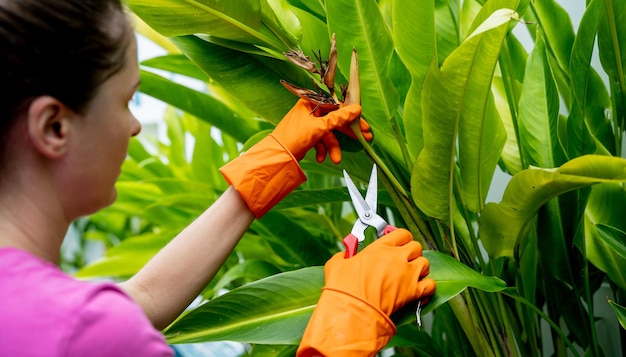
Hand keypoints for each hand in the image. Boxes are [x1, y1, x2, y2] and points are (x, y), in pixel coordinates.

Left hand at [271, 99, 371, 163]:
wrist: (277, 157)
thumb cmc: (296, 137)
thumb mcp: (320, 127)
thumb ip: (339, 118)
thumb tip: (357, 109)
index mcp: (311, 103)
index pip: (336, 106)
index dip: (351, 116)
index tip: (363, 125)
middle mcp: (310, 112)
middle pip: (334, 120)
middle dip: (347, 132)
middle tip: (365, 138)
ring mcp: (308, 124)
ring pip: (328, 134)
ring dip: (333, 147)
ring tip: (336, 160)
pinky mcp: (306, 137)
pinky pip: (320, 141)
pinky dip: (322, 150)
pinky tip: (321, 159)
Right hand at [296, 229, 434, 355]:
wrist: (353, 311)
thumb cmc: (344, 289)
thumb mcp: (336, 265)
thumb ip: (342, 256)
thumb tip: (343, 256)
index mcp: (380, 248)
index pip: (402, 233)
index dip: (401, 238)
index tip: (397, 243)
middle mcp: (397, 258)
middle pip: (416, 247)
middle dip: (412, 252)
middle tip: (404, 259)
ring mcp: (407, 274)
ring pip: (425, 264)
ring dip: (420, 268)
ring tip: (412, 274)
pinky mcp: (413, 292)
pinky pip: (431, 285)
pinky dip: (427, 288)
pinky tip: (420, 290)